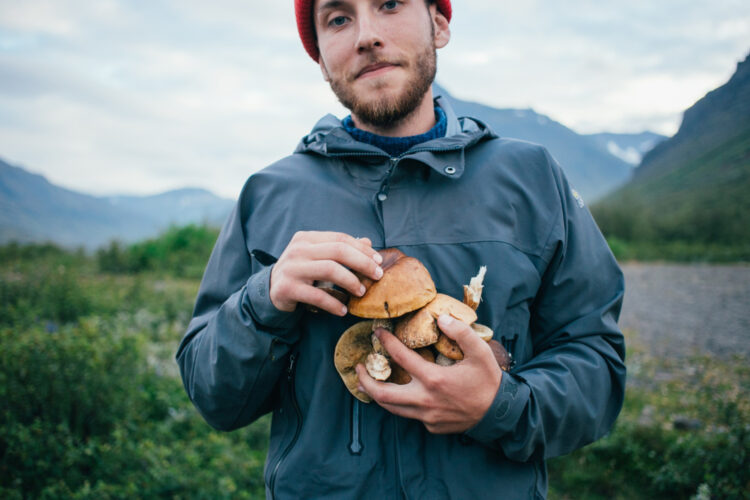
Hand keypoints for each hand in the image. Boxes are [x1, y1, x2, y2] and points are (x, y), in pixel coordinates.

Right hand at [269, 231, 382, 315]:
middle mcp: (298, 250)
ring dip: (350, 281)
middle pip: (338, 251)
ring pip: (329, 270)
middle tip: (377, 276)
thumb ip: (340, 249)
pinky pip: (317, 295)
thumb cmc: (301, 272)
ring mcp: (291, 268)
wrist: (271, 290)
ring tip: (361, 292)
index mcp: (306, 238)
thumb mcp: (318, 257)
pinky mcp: (287, 288)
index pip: (340, 238)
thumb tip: (368, 242)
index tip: (378, 261)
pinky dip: (333, 304)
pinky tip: (343, 310)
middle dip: (362, 263)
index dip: (362, 249)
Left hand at [357, 315, 501, 433]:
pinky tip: (398, 395)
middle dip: (365, 380)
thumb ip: (460, 332)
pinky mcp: (431, 426)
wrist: (500, 414)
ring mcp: (426, 417)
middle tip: (358, 368)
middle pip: (383, 394)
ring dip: (377, 395)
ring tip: (367, 383)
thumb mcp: (480, 352)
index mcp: (434, 380)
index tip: (377, 332)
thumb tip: (440, 318)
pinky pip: (410, 415)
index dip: (386, 342)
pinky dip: (400, 404)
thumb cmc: (489, 381)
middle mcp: (425, 400)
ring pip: (392, 408)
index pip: (401, 358)